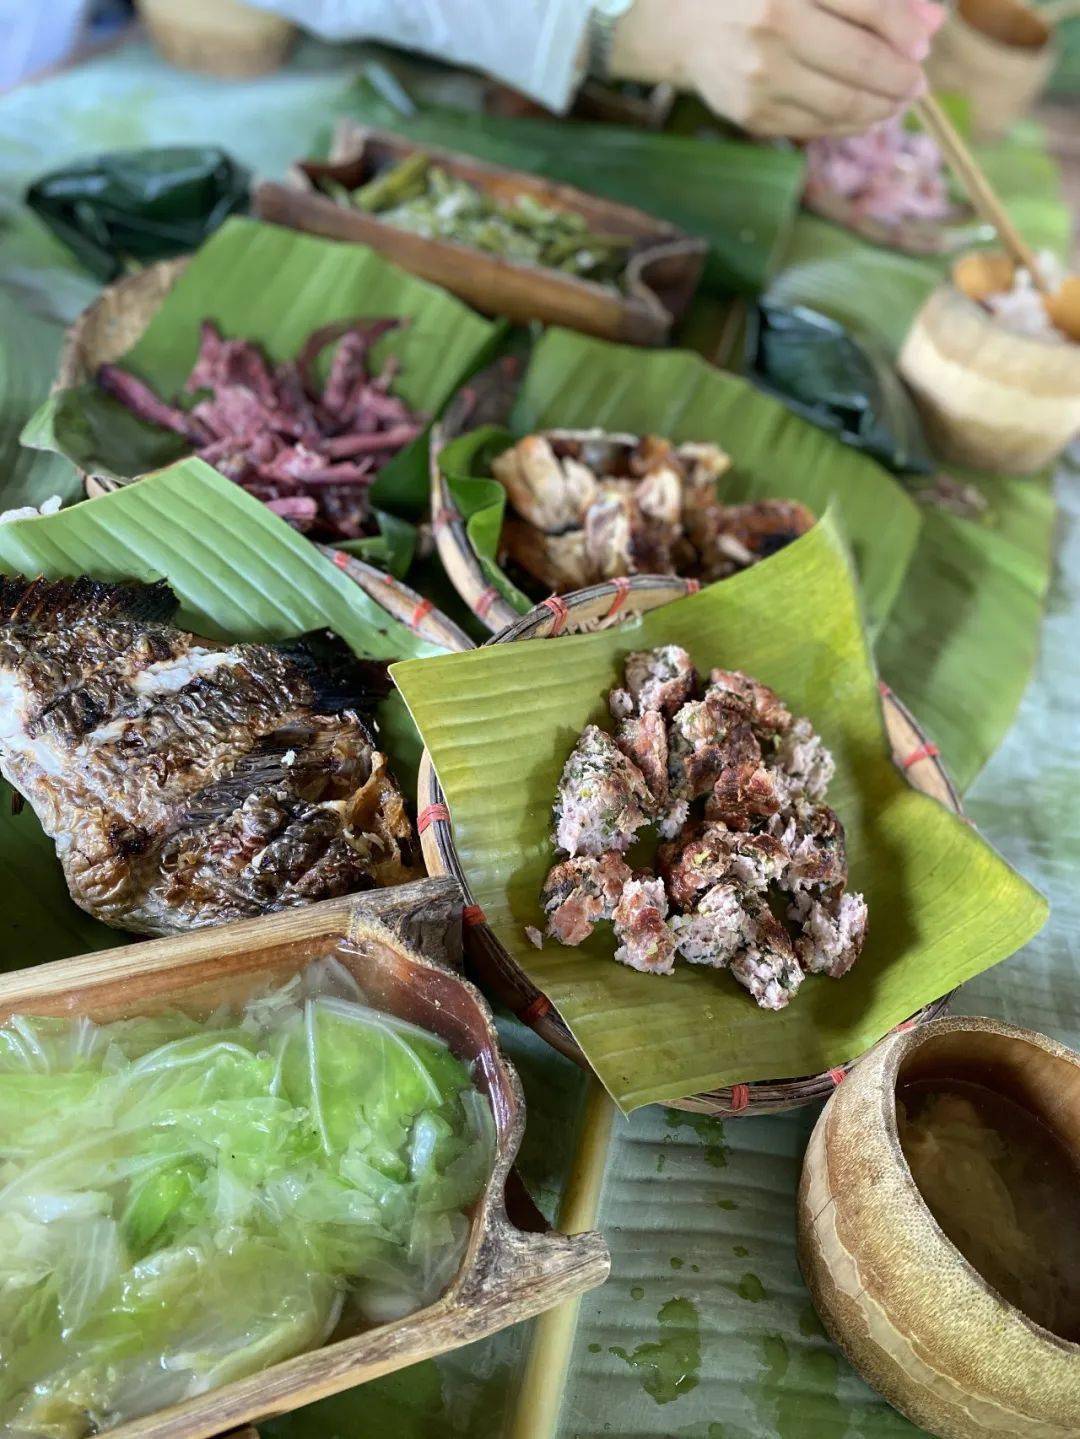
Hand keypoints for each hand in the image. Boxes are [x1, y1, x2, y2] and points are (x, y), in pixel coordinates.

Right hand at [610, 0, 945, 138]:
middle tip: (917, 80)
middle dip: (900, 76)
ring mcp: (760, 79)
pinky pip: (818, 126)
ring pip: (843, 102)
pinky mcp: (754, 115)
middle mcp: (772, 30)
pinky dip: (851, 122)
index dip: (906, 29)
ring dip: (883, 106)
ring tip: (898, 98)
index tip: (924, 43)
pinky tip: (867, 112)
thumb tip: (932, 26)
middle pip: (861, 62)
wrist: (685, 26)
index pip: (870, 8)